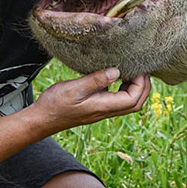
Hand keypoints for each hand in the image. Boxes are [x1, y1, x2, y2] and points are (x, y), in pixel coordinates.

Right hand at [27, 67, 150, 133]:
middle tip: (142, 69)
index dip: (141, 84)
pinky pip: (117, 100)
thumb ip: (96, 80)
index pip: (133, 99)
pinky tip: (117, 76)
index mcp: (104, 107)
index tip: (139, 68)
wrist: (42, 119)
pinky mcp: (97, 107)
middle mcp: (106, 111)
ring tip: (132, 71)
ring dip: (135, 88)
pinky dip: (124, 89)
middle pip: (136, 103)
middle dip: (144, 87)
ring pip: (128, 103)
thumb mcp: (75, 88)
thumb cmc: (55, 104)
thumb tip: (117, 72)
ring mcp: (102, 110)